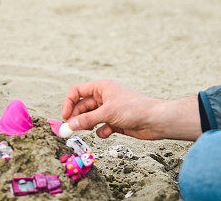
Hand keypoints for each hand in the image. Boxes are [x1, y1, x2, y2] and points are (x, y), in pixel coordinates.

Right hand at [62, 80, 196, 139]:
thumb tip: (70, 125)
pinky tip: (107, 132)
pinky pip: (100, 127)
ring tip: (90, 130)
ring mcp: (109, 110)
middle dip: (76, 117)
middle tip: (71, 129)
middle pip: (82, 106)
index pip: (77, 91)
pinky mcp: (114, 122)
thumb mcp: (107, 113)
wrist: (155, 120)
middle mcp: (104, 97)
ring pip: (90, 118)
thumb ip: (87, 119)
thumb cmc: (134, 109)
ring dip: (88, 125)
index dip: (69, 102)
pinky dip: (101, 131)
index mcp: (101, 88)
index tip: (65, 116)